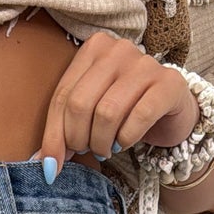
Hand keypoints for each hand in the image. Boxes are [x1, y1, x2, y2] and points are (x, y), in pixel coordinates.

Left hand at [36, 32, 200, 175]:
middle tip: (87, 150)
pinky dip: (126, 139)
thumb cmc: (126, 109)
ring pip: (107, 113)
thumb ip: (65, 131)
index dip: (54, 135)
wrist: (171, 110)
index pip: (62, 96)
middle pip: (81, 104)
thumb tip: (43, 163)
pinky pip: (138, 118)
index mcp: (94, 48)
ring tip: (105, 148)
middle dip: (78, 139)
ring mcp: (146, 63)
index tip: (53, 165)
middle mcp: (119, 49)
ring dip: (102, 142)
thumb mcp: (90, 114)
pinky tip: (124, 142)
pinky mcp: (169, 83)